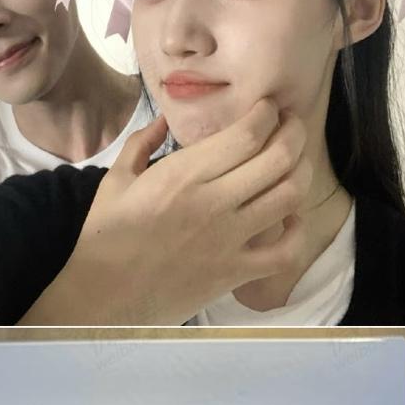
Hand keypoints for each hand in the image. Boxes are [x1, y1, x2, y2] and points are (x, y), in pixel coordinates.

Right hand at [20, 103, 311, 326]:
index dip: (268, 114)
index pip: (247, 134)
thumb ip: (141, 144)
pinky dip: (296, 231)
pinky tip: (290, 218)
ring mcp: (230, 240)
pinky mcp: (235, 272)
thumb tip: (163, 120)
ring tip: (296, 163)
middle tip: (292, 126)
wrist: (103, 296)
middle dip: (294, 133)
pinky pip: (285, 251)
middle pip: (278, 158)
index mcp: (184, 174)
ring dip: (301, 173)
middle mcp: (214, 202)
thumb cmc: (105, 237)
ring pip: (289, 197)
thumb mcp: (115, 180)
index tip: (269, 107)